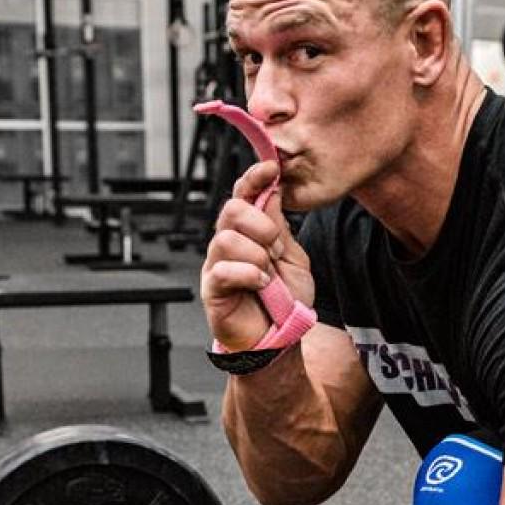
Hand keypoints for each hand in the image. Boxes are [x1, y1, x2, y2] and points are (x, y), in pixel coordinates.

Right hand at [202, 160, 314, 351]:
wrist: (280, 337)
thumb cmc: (285, 299)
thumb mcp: (293, 257)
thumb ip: (282, 228)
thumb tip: (273, 192)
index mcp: (248, 232)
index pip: (242, 195)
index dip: (253, 178)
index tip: (271, 168)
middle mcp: (228, 243)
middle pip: (230, 210)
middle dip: (260, 225)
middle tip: (276, 248)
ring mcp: (217, 265)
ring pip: (226, 239)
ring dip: (257, 254)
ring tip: (269, 273)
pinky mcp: (212, 289)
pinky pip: (224, 270)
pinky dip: (249, 275)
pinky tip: (261, 285)